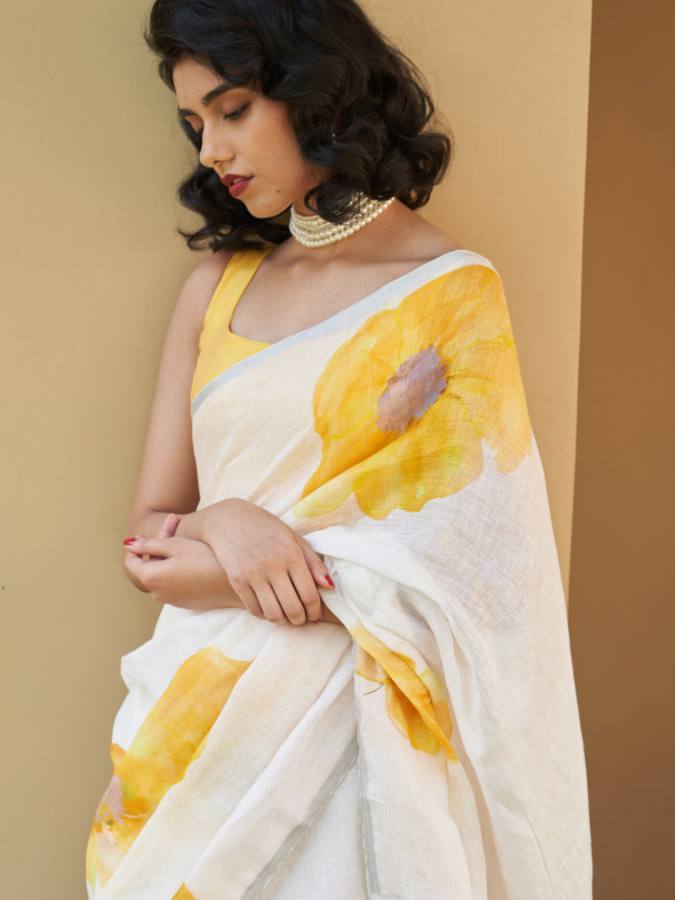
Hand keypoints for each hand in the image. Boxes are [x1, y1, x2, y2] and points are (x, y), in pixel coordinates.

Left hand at [123, 513, 238, 610]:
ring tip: (187, 536)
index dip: (137, 545)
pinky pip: (175, 583)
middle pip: (150, 565)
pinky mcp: (186, 602)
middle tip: (175, 521)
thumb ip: (149, 544)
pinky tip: (195, 556)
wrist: (234, 584)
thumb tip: (129, 545)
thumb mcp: (176, 545)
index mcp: (151, 578)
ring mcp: (172, 600)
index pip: (131, 561)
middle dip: (160, 544)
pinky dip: (179, 569)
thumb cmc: (206, 560)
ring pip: (164, 573)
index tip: (148, 532)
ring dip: (170, 555)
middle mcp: (158, 593)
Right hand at [178, 498, 334, 625]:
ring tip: (286, 616)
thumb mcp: (293, 538)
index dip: (315, 611)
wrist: (228, 518)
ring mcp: (252, 573)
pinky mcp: (236, 580)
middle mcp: (272, 565)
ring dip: (283, 620)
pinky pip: (254, 609)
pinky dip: (264, 615)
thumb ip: (313, 562)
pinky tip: (269, 609)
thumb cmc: (267, 528)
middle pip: (293, 608)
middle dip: (300, 620)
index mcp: (291, 554)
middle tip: (301, 619)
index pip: (309, 594)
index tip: (314, 615)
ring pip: (273, 613)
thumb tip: (330, 587)